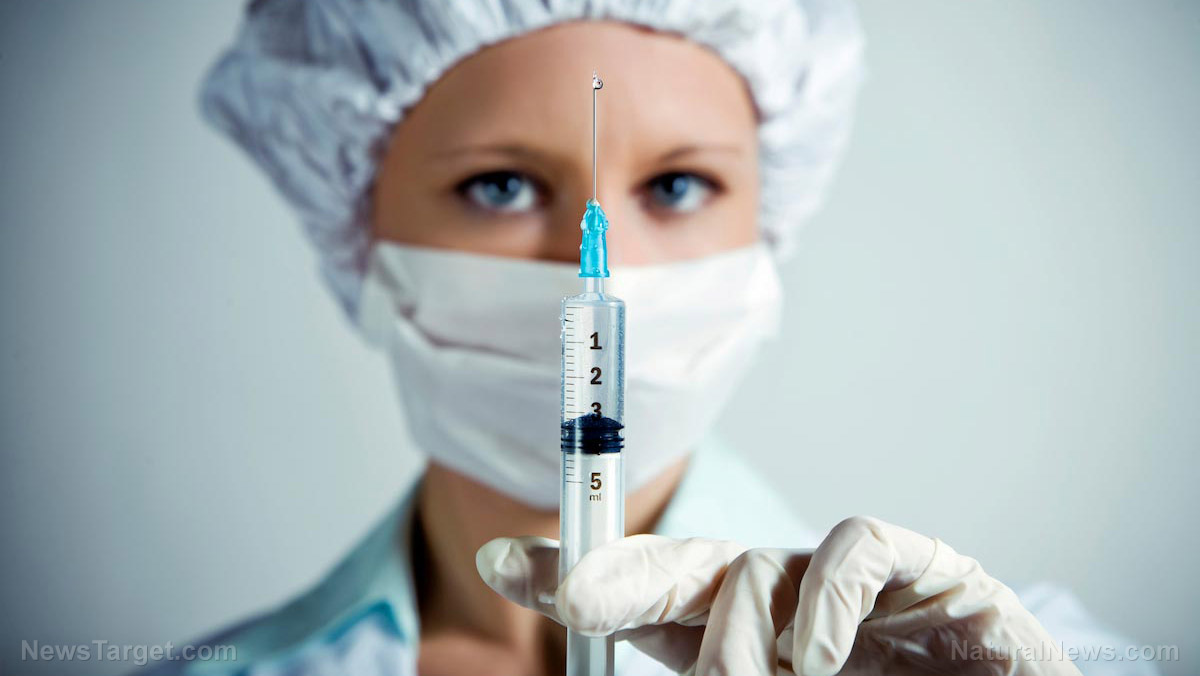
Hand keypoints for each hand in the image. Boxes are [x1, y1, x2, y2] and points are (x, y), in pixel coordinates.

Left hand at [475, 516, 1080, 674]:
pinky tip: (814, 660)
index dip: (577, 576)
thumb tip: (680, 668)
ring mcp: (854, 586)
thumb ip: (712, 675)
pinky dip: (823, 603)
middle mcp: (786, 605)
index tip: (501, 561)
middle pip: (682, 565)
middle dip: (618, 574)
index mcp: (746, 644)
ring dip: (738, 639)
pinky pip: (855, 547)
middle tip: (568, 588)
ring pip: (754, 566)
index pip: (649, 602)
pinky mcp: (932, 570)